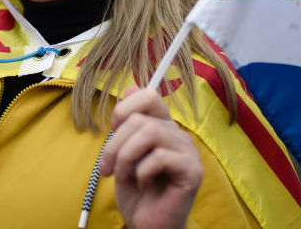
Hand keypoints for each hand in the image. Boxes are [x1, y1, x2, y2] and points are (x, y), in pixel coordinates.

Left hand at [100, 87, 202, 228]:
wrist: (148, 226)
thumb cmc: (137, 192)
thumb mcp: (123, 154)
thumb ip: (128, 124)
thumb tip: (132, 86)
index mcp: (164, 127)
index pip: (149, 95)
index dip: (124, 109)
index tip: (112, 133)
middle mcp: (179, 135)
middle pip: (141, 118)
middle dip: (115, 144)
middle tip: (107, 169)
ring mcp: (189, 152)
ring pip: (150, 133)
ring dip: (125, 157)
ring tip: (124, 176)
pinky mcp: (193, 171)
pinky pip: (159, 157)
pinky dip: (142, 172)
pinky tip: (145, 185)